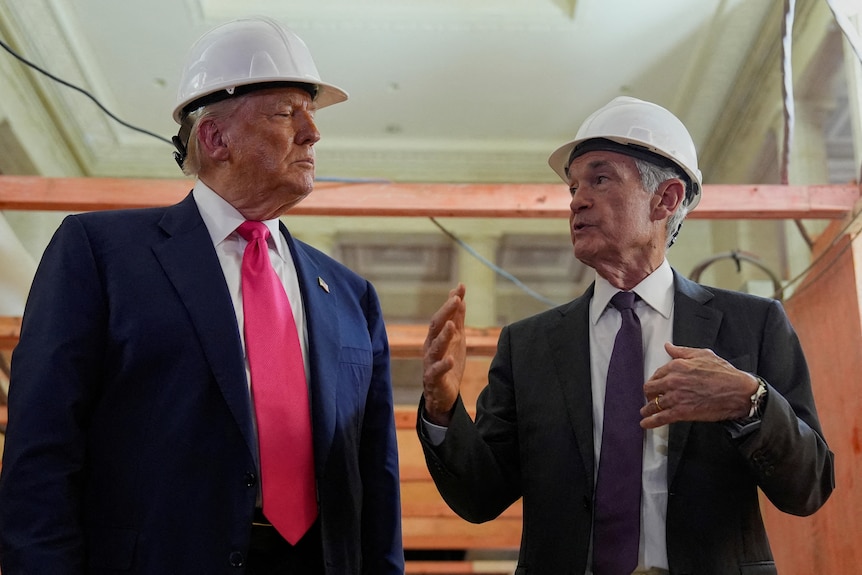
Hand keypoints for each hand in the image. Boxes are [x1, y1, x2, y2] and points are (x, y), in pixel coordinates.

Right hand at [422, 283, 466, 425]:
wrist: (442, 395)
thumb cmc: (448, 363)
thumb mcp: (456, 338)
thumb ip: (457, 318)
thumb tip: (459, 296)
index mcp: (436, 336)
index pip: (442, 316)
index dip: (451, 302)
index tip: (460, 287)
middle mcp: (431, 347)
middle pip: (435, 327)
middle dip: (445, 312)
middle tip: (456, 300)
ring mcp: (431, 363)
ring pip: (435, 348)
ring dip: (443, 336)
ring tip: (452, 325)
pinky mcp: (434, 379)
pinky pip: (436, 371)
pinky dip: (443, 365)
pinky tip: (450, 360)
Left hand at [640, 342, 759, 428]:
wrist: (738, 392)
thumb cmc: (724, 373)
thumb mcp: (703, 354)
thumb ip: (682, 351)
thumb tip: (669, 347)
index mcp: (677, 366)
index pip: (657, 374)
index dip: (655, 381)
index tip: (655, 385)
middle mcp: (673, 381)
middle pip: (650, 389)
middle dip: (649, 394)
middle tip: (651, 397)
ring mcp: (676, 397)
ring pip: (653, 404)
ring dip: (647, 409)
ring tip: (645, 412)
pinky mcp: (682, 412)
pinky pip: (661, 418)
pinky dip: (651, 422)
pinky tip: (646, 424)